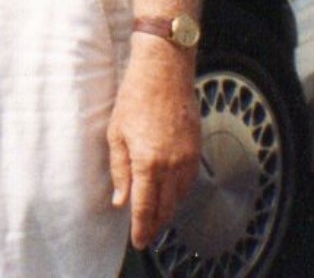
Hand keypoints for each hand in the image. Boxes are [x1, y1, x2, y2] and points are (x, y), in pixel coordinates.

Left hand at [108, 36, 201, 250]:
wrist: (165, 71)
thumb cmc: (135, 97)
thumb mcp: (116, 133)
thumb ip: (120, 170)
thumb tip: (121, 200)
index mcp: (148, 162)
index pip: (146, 207)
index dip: (142, 228)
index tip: (139, 241)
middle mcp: (172, 164)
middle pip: (166, 207)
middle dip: (155, 223)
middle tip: (146, 232)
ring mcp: (188, 157)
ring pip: (180, 196)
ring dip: (168, 209)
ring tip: (156, 215)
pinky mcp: (197, 148)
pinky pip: (190, 181)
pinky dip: (180, 192)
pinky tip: (171, 192)